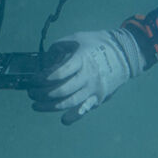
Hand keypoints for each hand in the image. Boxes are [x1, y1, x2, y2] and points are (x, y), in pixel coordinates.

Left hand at [27, 29, 146, 124]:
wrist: (126, 53)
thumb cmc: (98, 43)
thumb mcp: (77, 38)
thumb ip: (59, 48)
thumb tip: (44, 61)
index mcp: (83, 59)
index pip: (60, 72)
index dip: (43, 78)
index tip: (34, 79)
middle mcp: (89, 76)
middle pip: (62, 90)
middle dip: (43, 94)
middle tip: (31, 93)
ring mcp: (94, 89)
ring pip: (70, 103)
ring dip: (50, 107)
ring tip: (36, 105)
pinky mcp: (99, 97)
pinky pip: (84, 110)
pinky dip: (73, 117)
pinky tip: (63, 120)